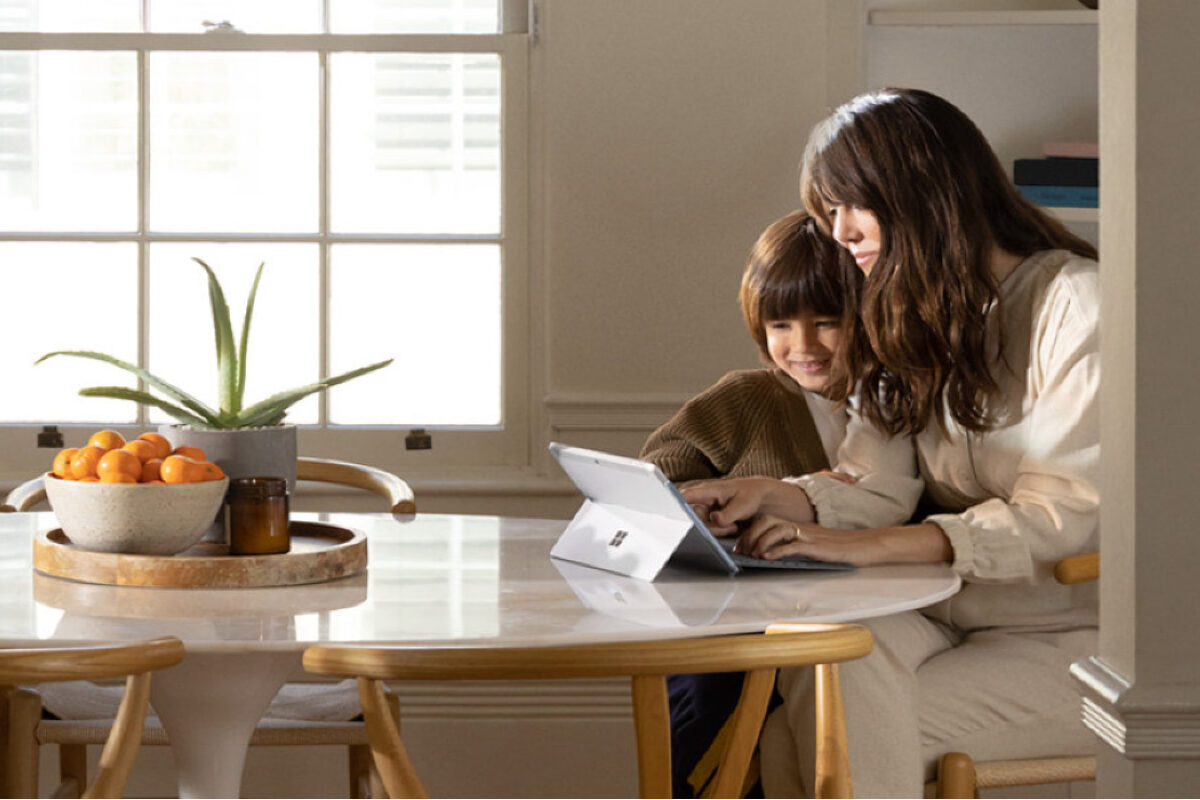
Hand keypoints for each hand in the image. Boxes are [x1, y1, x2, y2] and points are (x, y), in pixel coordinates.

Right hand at [681, 477, 813, 535]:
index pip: (686, 496)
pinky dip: (721, 532)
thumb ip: (728, 513)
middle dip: (710, 526)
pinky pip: (709, 532)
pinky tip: (733, 527)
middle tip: (731, 525)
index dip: (676, 504)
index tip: (672, 514)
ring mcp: (705, 512)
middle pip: (694, 519)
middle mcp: (702, 501)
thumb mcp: (743, 504)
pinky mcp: (709, 521)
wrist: (759, 498)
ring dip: (718, 530)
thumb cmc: (750, 495)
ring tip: (735, 525)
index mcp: (707, 491)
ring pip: (702, 528)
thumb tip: (714, 519)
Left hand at [737, 520, 953, 566]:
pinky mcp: (817, 545)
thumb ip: (795, 546)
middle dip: (749, 535)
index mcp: (797, 525)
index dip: (749, 530)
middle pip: (766, 520)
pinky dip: (777, 550)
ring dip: (760, 541)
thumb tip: (772, 555)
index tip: (740, 546)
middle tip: (741, 551)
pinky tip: (768, 558)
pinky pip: (793, 544)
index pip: (766, 519)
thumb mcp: (813, 545)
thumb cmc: (840, 548)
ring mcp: (808, 534)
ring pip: (776, 528)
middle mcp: (800, 526)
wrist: (866, 545)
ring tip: (753, 555)